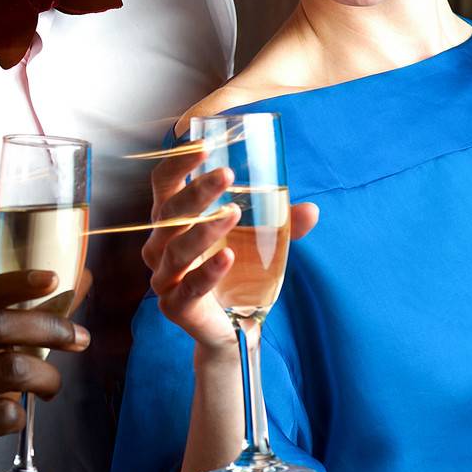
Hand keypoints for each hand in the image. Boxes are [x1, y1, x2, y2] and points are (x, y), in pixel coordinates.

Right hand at [0, 271, 90, 471]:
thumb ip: (21, 324)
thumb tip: (76, 288)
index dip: (17, 283)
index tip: (53, 280)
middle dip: (48, 328)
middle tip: (79, 338)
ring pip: (10, 369)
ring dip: (46, 377)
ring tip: (51, 386)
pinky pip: (6, 415)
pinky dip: (23, 415)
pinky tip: (14, 417)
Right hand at [144, 148, 318, 350]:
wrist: (229, 328)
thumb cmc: (234, 273)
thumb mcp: (256, 243)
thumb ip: (280, 225)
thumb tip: (311, 210)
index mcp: (171, 222)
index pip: (164, 184)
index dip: (177, 163)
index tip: (202, 144)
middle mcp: (160, 245)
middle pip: (169, 212)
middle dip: (196, 192)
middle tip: (225, 175)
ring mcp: (164, 276)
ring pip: (177, 249)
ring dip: (205, 229)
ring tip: (233, 213)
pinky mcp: (174, 306)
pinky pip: (189, 287)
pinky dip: (208, 272)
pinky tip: (228, 258)